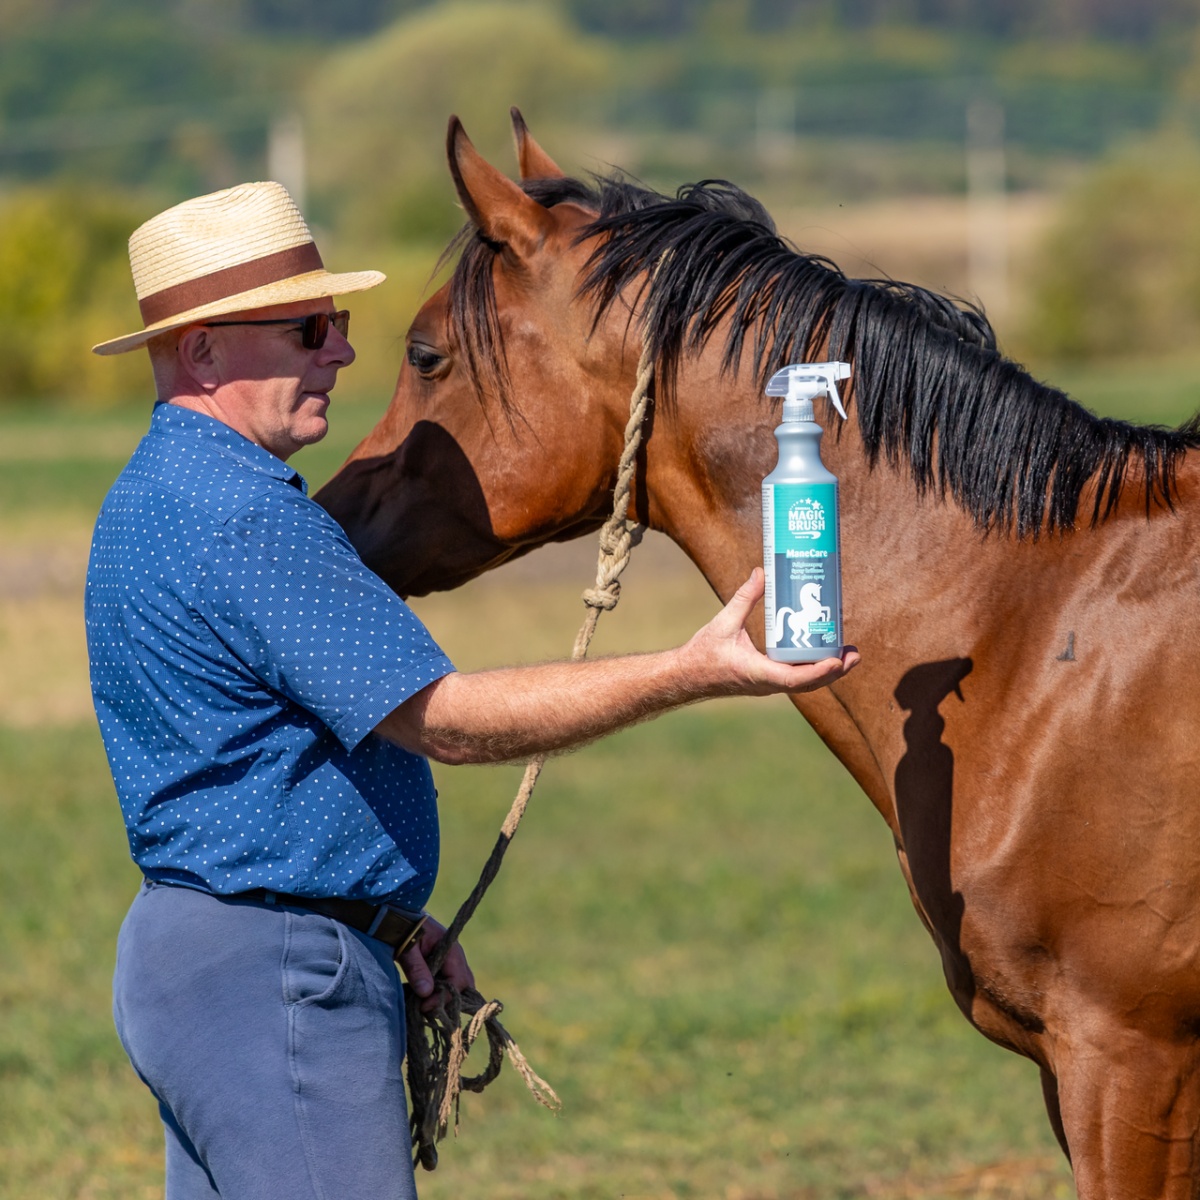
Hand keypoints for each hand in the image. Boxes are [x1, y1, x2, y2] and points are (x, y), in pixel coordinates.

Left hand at [396, 915, 475, 1011]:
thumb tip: (426, 993)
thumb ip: (417, 969)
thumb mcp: (408, 949)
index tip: (424, 1006)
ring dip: (444, 996)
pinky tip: (424, 997)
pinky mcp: (444, 963)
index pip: (458, 980)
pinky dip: (440, 992)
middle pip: (465, 984)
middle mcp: (456, 955)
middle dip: (450, 1000)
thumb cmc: (403, 930)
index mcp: (451, 949)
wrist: (398, 915)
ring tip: (424, 1004)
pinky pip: (449, 981)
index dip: (444, 997)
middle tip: (427, 1008)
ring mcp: (451, 960)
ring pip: (459, 984)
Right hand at [685, 568, 859, 696]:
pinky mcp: (767, 682)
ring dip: (828, 671)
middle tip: (854, 654)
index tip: (837, 661)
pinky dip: (813, 669)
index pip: (794, 680)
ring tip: (847, 654)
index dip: (819, 671)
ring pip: (805, 683)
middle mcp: (767, 684)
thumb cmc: (703, 653)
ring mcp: (768, 686)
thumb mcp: (723, 622)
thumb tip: (762, 571)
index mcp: (757, 673)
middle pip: (809, 684)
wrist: (687, 676)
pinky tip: (823, 654)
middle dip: (834, 670)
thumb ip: (745, 597)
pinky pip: (795, 679)